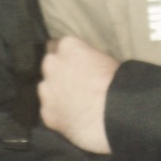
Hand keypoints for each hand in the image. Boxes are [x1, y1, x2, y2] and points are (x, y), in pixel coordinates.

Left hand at [38, 36, 118, 153]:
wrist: (110, 115)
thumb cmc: (114, 83)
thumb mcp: (105, 59)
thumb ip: (87, 58)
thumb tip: (85, 64)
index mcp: (67, 46)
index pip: (57, 44)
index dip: (66, 54)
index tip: (72, 61)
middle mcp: (51, 65)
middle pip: (49, 64)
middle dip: (58, 71)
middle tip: (72, 80)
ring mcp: (46, 90)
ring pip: (46, 87)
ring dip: (55, 91)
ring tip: (71, 100)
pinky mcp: (45, 112)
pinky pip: (49, 109)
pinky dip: (57, 111)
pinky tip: (70, 116)